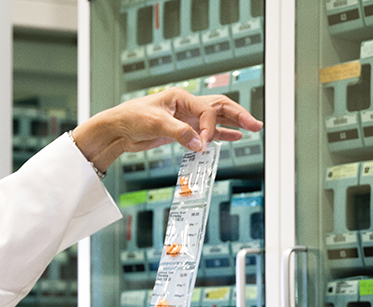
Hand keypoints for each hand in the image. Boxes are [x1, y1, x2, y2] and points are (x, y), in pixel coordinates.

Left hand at [71, 88, 262, 171]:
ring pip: (214, 119)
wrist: (117, 130)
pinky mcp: (180, 131)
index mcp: (181, 97)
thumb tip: (198, 143)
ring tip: (251, 129)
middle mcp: (185, 105)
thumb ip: (179, 133)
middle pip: (218, 108)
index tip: (203, 143)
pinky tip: (233, 138)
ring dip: (233, 125)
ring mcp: (184, 118)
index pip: (207, 110)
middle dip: (238, 116)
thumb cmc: (130, 118)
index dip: (209, 128)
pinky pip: (204, 132)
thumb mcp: (155, 124)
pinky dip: (219, 135)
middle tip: (255, 125)